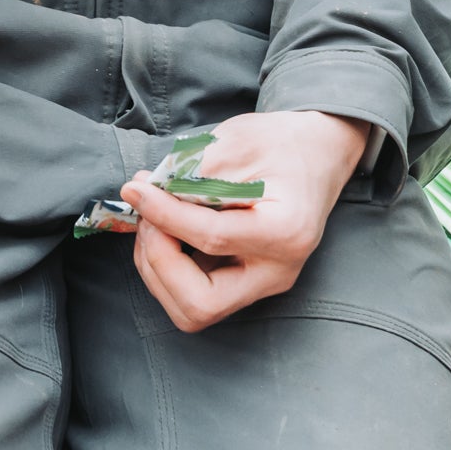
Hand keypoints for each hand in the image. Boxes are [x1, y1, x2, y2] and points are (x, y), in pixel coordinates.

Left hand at [121, 110, 372, 332]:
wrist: (316, 154)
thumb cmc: (279, 143)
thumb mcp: (237, 140)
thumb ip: (192, 170)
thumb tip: (144, 193)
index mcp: (285, 232)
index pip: (210, 238)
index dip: (162, 214)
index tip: (134, 188)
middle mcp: (276, 272)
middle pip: (200, 303)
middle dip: (158, 260)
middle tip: (147, 214)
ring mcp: (262, 283)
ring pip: (192, 309)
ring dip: (155, 267)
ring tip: (151, 218)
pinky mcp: (245, 282)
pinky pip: (194, 294)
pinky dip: (164, 267)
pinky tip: (162, 228)